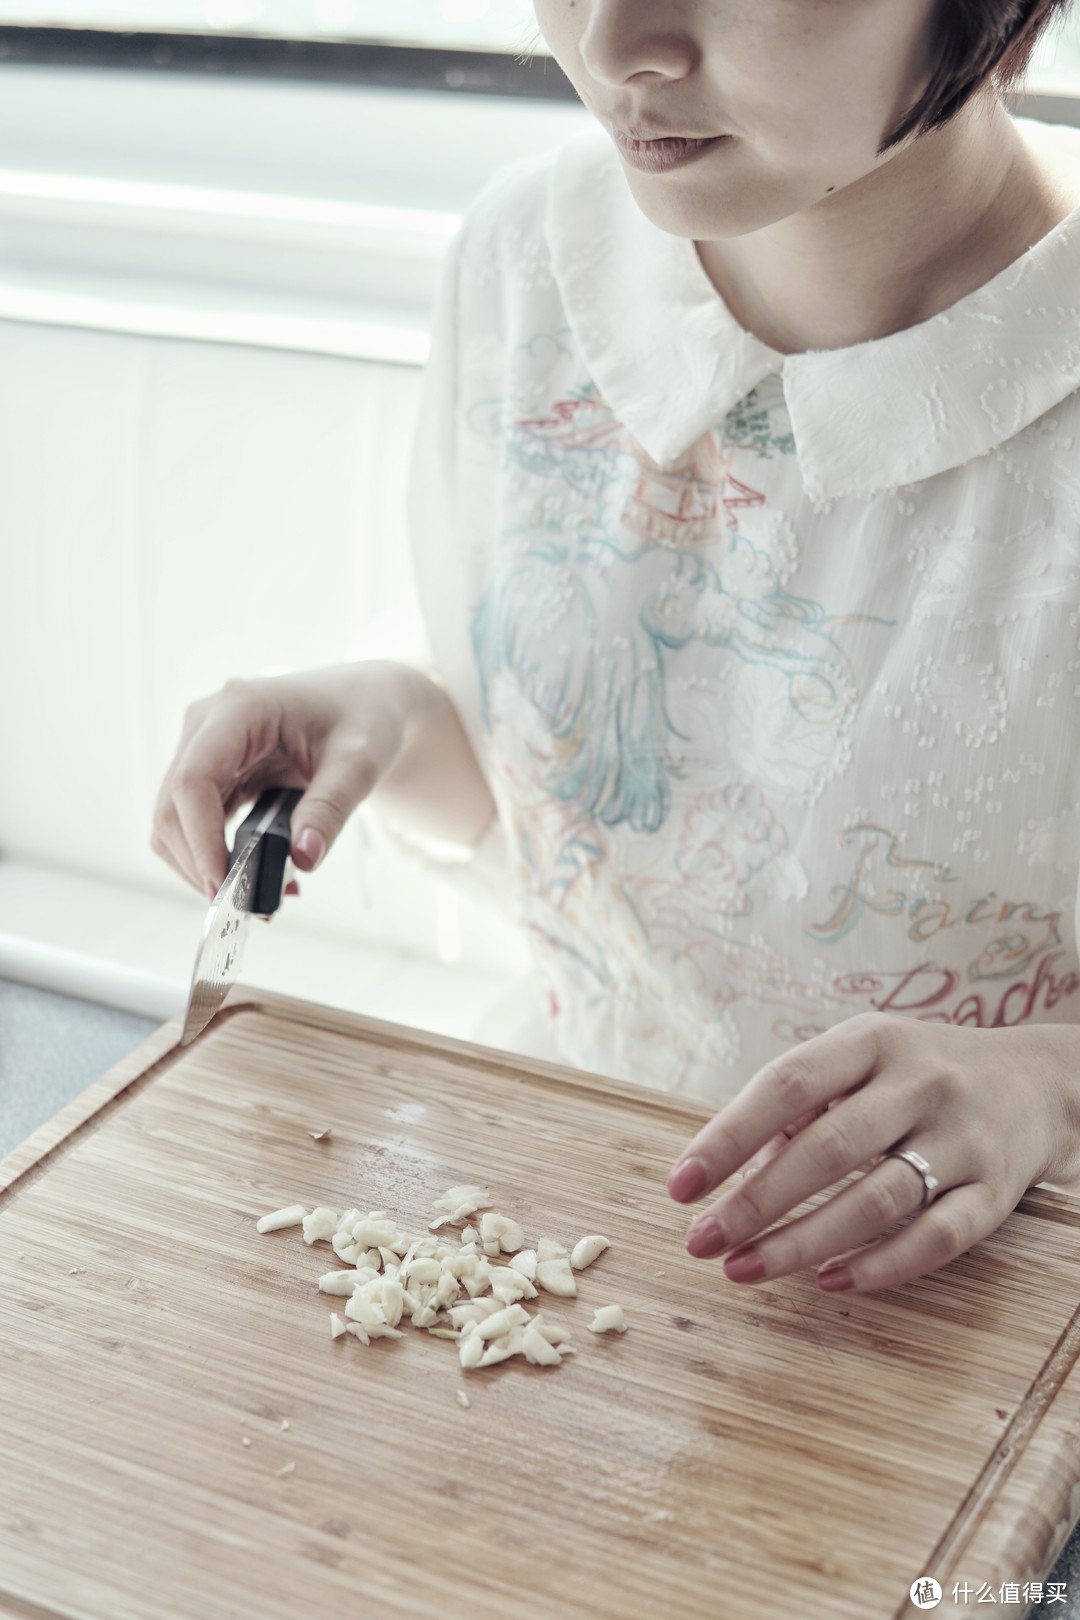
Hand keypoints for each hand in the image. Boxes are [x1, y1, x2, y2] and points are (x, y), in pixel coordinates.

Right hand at [151, 662, 416, 899]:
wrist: (365, 701)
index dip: (200, 839)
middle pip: (172, 808)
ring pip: (174, 823)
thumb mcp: (360, 762)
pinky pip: (195, 824)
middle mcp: (207, 725)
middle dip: (201, 865)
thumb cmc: (365, 717)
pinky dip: (217, 857)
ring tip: (263, 896)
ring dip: (206, 867)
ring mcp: (203, 748)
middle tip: (250, 907)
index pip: (194, 780)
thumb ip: (331, 808)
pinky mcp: (211, 772)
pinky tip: (260, 876)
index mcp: (239, 708)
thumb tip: (302, 858)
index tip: (226, 887)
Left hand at [666, 1012, 1079, 1293]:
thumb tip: (730, 1173)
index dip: (729, 1136)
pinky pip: (938, 1237)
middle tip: (701, 1243)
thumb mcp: (862, 1061)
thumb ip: (801, 1108)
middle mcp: (920, 1082)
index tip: (681, 1185)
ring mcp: (963, 1137)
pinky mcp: (998, 1190)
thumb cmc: (917, 1076)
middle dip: (754, 1202)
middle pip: (828, 1148)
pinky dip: (882, 1266)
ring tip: (745, 1270)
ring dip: (803, 1242)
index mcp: (872, 1041)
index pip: (788, 1084)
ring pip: (877, 1199)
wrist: (1039, 1082)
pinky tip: (830, 1282)